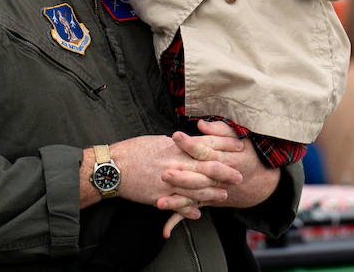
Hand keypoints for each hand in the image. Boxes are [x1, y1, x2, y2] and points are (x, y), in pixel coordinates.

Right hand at [86, 135, 241, 214]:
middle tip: (239, 175)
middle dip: (225, 171)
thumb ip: (176, 145)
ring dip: (212, 193)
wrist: (114, 167)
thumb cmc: (134, 150)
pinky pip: (179, 205)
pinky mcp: (160, 196)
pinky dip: (189, 209)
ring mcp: (170, 181)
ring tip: (224, 195)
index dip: (225, 145)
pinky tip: (198, 213)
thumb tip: (188, 144)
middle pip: (207, 167)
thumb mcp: (158, 141)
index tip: (239, 146)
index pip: (207, 144)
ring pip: (197, 188)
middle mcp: (177, 163)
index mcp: (177, 146)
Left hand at [170, 120, 280, 209]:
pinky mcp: (205, 200)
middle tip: (164, 174)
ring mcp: (210, 190)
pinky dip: (178, 220)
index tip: (175, 136)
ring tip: (159, 203)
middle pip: (196, 176)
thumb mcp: (237, 137)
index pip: (203, 149)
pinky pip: (191, 211)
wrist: (260, 180)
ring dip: (176, 202)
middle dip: (181, 177)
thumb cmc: (246, 154)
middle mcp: (214, 176)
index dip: (190, 143)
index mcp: (221, 157)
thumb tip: (201, 125)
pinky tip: (165, 230)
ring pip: (192, 198)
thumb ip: (219, 129)